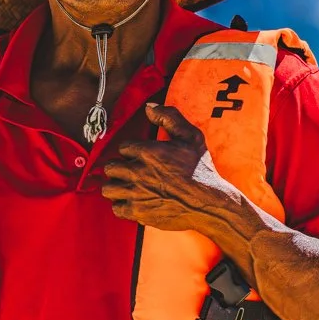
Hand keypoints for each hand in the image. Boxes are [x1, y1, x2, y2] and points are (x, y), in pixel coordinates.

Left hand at [99, 103, 241, 229]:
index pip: (123, 147)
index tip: (143, 157)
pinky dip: (122, 206)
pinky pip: (116, 208)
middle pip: (110, 167)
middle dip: (120, 168)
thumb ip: (169, 118)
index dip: (133, 152)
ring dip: (117, 187)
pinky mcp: (137, 212)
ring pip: (108, 188)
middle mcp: (137, 172)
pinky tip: (134, 202)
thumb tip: (149, 107)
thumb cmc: (201, 169)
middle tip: (132, 172)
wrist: (210, 203)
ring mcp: (136, 194)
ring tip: (129, 186)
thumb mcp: (191, 137)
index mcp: (148, 152)